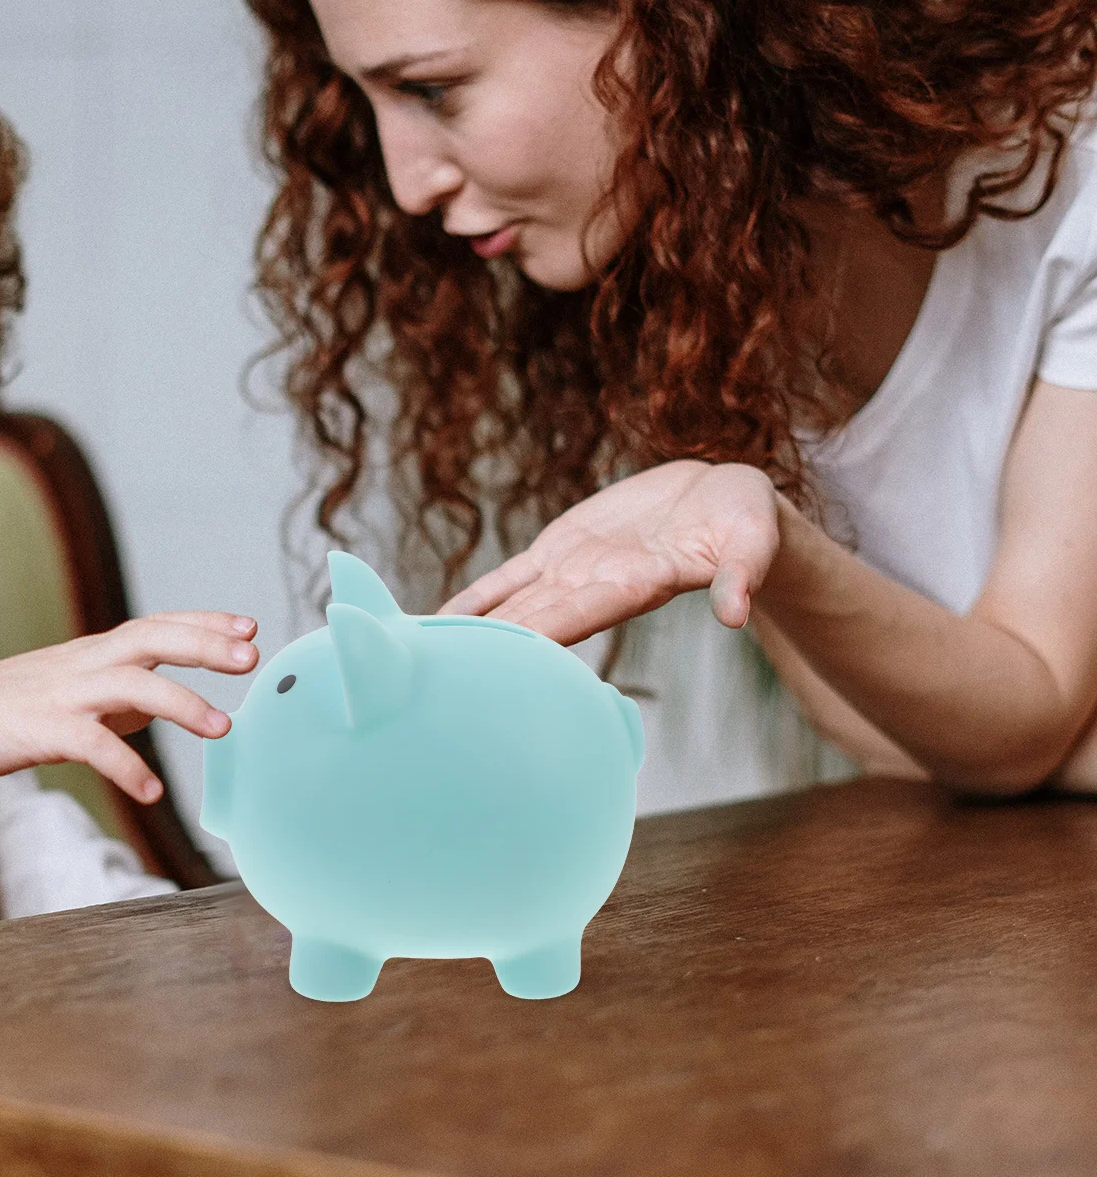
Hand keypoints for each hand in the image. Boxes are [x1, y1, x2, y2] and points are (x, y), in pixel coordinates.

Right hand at [0, 611, 257, 800]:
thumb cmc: (7, 706)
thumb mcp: (72, 689)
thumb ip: (120, 695)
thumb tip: (164, 706)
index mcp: (94, 652)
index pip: (158, 624)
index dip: (204, 622)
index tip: (249, 626)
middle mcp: (84, 663)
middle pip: (152, 638)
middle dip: (205, 645)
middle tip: (252, 658)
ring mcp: (63, 694)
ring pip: (131, 685)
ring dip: (181, 703)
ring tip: (222, 729)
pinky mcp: (40, 730)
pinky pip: (92, 746)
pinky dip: (125, 767)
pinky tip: (151, 791)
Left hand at [439, 460, 779, 643]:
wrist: (721, 499)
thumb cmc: (745, 522)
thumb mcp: (752, 540)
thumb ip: (742, 575)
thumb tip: (738, 614)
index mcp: (633, 586)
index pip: (575, 617)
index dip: (535, 636)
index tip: (495, 662)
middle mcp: (593, 588)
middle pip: (531, 624)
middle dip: (488, 650)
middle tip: (439, 677)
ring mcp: (571, 572)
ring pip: (510, 608)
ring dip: (470, 633)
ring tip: (423, 657)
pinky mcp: (559, 550)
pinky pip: (508, 579)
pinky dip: (475, 600)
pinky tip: (438, 621)